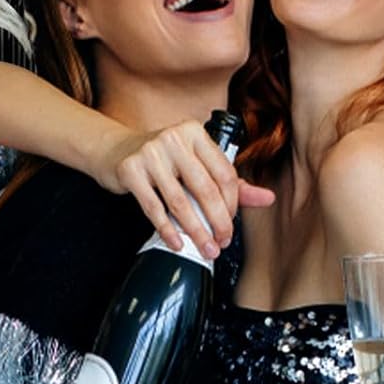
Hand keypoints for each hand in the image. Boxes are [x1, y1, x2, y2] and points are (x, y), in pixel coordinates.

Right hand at [101, 119, 274, 257]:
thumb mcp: (196, 163)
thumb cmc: (163, 159)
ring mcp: (150, 153)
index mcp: (196, 133)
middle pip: (206, 189)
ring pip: (180, 202)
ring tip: (206, 249)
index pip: (225, 173)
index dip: (232, 205)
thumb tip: (268, 198)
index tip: (231, 224)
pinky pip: (153, 208)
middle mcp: (174, 138)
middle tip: (222, 243)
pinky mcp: (130, 170)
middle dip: (218, 222)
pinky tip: (177, 243)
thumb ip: (231, 182)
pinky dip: (167, 230)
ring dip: (196, 232)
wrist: (114, 150)